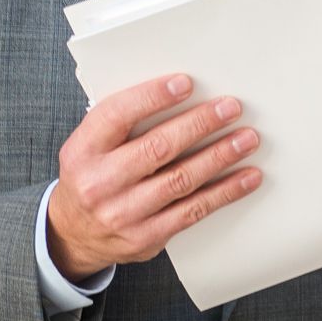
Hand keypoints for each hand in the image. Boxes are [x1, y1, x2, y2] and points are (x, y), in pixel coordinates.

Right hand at [46, 73, 261, 281]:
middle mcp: (99, 183)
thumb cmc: (92, 175)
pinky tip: (246, 177)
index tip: (186, 83)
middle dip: (200, 124)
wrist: (74, 234)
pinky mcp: (146, 237)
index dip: (153, 97)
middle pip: (157, 148)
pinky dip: (224, 192)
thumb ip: (122, 121)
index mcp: (82, 150)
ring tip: (247, 139)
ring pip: (181, 180)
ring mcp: (123, 214)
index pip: (117, 115)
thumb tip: (179, 92)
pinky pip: (193, 211)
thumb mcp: (90, 144)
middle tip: (230, 108)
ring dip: (220, 156)